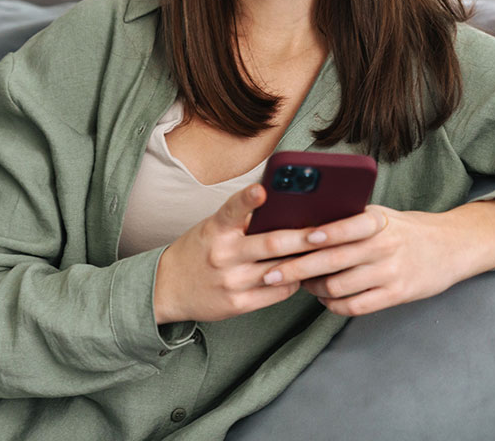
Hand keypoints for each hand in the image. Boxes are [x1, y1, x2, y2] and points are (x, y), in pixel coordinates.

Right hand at [153, 184, 330, 323]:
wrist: (168, 288)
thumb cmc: (199, 250)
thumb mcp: (212, 228)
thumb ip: (242, 221)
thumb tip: (284, 208)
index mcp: (216, 229)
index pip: (232, 210)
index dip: (247, 199)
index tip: (262, 190)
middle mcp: (223, 254)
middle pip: (270, 244)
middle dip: (303, 237)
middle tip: (327, 231)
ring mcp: (231, 281)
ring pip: (279, 270)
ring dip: (305, 262)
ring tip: (326, 252)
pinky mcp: (238, 304)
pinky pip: (277, 292)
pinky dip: (294, 281)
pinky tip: (302, 273)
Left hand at [261, 198, 494, 316]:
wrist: (448, 248)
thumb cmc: (402, 229)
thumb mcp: (380, 214)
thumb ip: (347, 217)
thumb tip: (300, 221)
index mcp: (378, 221)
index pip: (349, 226)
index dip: (326, 233)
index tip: (302, 237)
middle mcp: (384, 246)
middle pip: (333, 260)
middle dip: (296, 268)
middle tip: (269, 273)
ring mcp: (390, 272)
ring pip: (339, 286)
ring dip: (312, 287)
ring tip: (299, 283)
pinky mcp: (395, 295)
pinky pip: (355, 306)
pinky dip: (333, 304)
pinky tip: (323, 297)